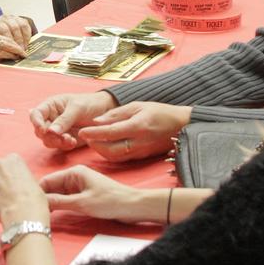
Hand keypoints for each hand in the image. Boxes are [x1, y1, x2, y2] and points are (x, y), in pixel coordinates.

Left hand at [0, 14, 32, 50]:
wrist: (1, 27)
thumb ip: (0, 44)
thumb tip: (4, 54)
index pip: (4, 30)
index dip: (10, 41)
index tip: (12, 50)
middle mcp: (6, 18)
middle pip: (14, 28)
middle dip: (18, 41)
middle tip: (20, 51)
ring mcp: (15, 18)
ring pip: (21, 26)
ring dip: (24, 39)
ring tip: (24, 48)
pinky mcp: (22, 19)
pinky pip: (27, 26)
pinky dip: (27, 35)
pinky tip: (26, 43)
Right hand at [0, 28, 25, 71]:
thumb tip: (0, 51)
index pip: (1, 35)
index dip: (11, 41)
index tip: (17, 45)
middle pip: (6, 38)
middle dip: (16, 45)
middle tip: (23, 51)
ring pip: (7, 44)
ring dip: (16, 50)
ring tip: (22, 54)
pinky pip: (3, 53)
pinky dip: (10, 55)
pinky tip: (14, 58)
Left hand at [0, 154, 49, 225]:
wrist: (23, 211)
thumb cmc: (33, 198)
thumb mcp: (32, 180)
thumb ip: (19, 176)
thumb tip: (15, 184)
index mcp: (13, 158)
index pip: (8, 163)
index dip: (10, 175)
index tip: (13, 184)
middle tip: (5, 192)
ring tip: (1, 200)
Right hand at [29, 91, 115, 150]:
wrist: (106, 113)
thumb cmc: (90, 103)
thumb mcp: (77, 108)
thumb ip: (64, 119)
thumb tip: (51, 131)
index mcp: (51, 106)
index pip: (36, 114)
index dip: (36, 122)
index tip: (43, 129)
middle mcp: (51, 119)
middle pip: (39, 131)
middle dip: (49, 136)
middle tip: (62, 137)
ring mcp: (57, 130)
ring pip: (47, 140)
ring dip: (56, 142)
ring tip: (70, 140)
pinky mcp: (64, 140)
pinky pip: (58, 146)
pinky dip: (63, 146)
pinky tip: (72, 142)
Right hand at [40, 166, 159, 222]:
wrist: (133, 206)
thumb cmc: (110, 201)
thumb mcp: (82, 203)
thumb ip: (59, 202)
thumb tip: (39, 203)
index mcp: (73, 173)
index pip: (47, 180)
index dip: (36, 192)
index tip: (26, 204)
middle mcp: (74, 177)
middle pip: (51, 187)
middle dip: (41, 198)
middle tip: (30, 212)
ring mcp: (79, 187)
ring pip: (58, 194)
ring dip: (50, 203)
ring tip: (38, 215)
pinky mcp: (83, 196)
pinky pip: (66, 199)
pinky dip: (59, 206)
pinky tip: (52, 215)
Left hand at [77, 101, 191, 161]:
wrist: (182, 126)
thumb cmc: (160, 112)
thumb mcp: (138, 105)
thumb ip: (116, 113)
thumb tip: (97, 121)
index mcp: (138, 126)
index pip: (110, 132)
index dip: (94, 133)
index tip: (81, 131)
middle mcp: (139, 142)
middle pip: (110, 149)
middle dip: (94, 144)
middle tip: (85, 136)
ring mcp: (141, 152)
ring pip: (114, 156)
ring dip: (100, 150)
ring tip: (93, 140)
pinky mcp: (142, 157)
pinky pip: (122, 158)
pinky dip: (110, 153)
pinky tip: (105, 145)